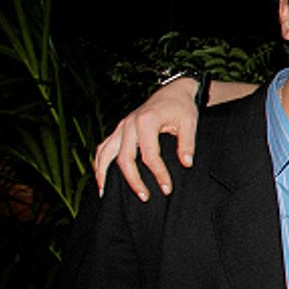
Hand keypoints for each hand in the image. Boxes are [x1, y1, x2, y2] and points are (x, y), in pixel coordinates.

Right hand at [94, 76, 200, 199]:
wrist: (173, 91)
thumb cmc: (182, 107)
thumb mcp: (190, 123)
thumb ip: (188, 143)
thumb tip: (187, 164)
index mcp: (146, 121)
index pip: (149, 155)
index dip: (158, 174)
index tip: (167, 189)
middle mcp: (128, 124)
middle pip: (124, 158)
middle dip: (134, 180)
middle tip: (145, 197)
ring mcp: (121, 126)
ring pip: (105, 152)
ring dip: (104, 173)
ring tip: (105, 193)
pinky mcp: (119, 129)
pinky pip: (103, 147)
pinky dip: (98, 162)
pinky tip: (101, 178)